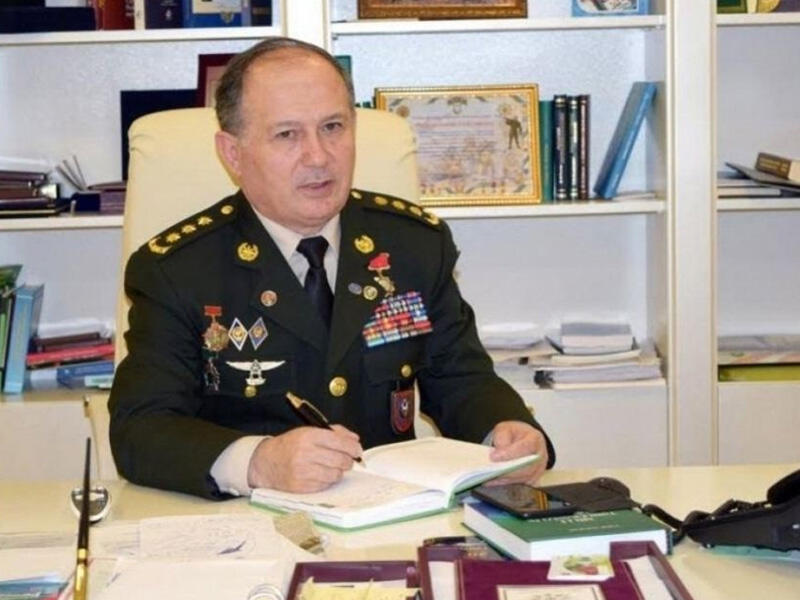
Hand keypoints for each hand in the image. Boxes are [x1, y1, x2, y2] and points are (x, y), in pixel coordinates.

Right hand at [247, 425, 362, 492]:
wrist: (266, 462)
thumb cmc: (291, 446)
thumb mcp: (310, 431)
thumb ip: (335, 432)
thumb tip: (355, 441)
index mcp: (308, 436)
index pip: (340, 442)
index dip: (353, 448)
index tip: (357, 451)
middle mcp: (305, 453)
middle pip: (341, 460)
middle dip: (348, 460)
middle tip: (346, 460)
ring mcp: (302, 472)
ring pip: (335, 474)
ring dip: (338, 471)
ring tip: (331, 467)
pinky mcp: (300, 487)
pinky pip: (325, 485)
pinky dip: (327, 480)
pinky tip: (320, 475)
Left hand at [486, 421, 548, 485]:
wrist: (522, 439)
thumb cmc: (515, 434)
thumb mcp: (505, 428)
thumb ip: (502, 437)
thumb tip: (499, 451)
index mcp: (535, 439)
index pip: (525, 447)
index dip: (509, 453)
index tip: (494, 457)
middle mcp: (540, 455)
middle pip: (526, 467)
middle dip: (507, 471)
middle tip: (490, 471)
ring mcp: (538, 469)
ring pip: (523, 478)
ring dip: (505, 479)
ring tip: (488, 477)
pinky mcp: (533, 479)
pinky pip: (519, 484)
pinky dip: (505, 482)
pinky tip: (492, 481)